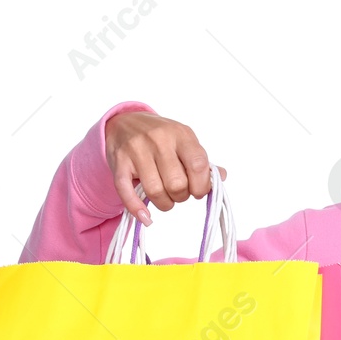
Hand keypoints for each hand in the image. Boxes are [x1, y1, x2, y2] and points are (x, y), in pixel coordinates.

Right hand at [104, 110, 226, 224]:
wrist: (125, 122)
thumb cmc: (161, 137)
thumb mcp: (185, 142)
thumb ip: (202, 161)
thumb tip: (221, 177)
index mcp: (181, 135)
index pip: (198, 166)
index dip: (201, 186)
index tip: (198, 191)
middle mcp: (159, 139)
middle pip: (177, 184)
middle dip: (181, 196)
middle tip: (179, 193)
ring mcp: (137, 150)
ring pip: (155, 191)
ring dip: (164, 203)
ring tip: (165, 199)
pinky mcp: (119, 161)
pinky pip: (127, 191)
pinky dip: (137, 209)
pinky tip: (146, 217)